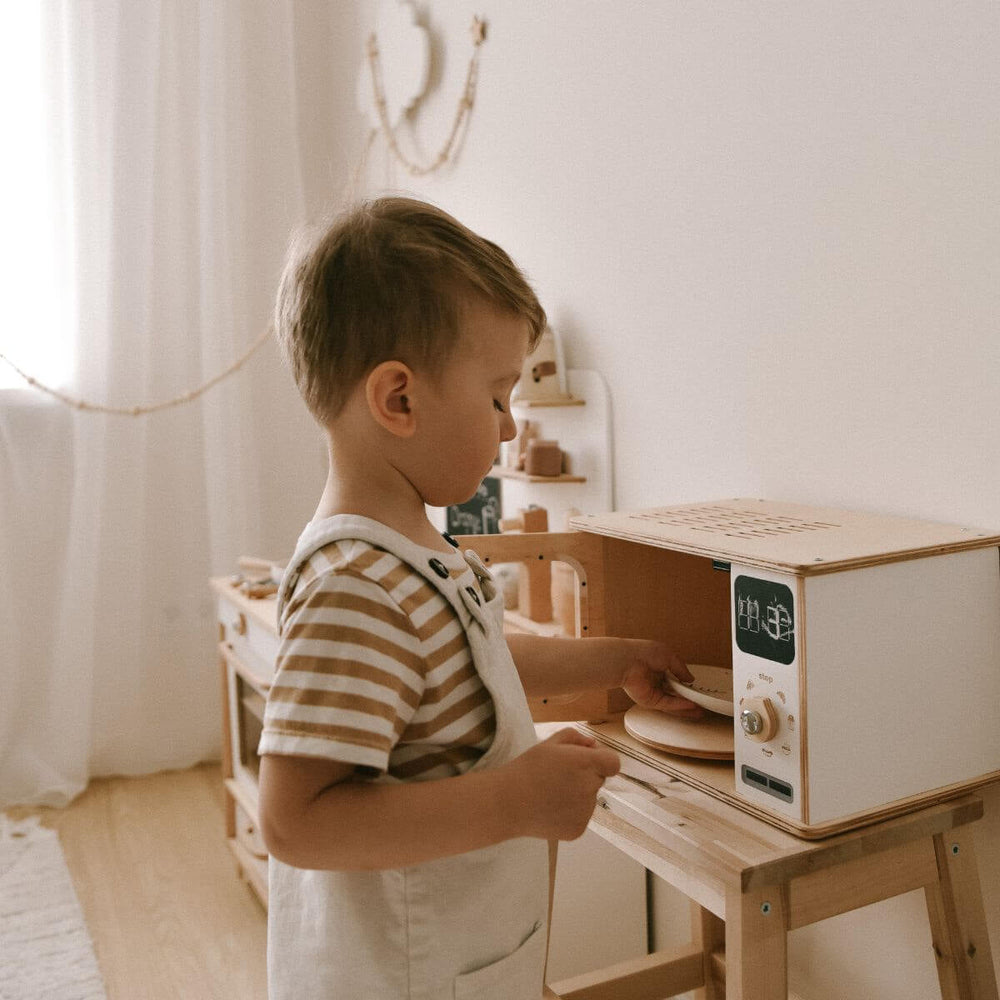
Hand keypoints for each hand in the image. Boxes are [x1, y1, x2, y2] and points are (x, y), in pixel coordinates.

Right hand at [502, 728, 619, 840]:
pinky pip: (580, 817)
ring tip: (551, 794)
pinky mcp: (578, 829)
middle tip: (559, 776)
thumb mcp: (549, 743)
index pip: (613, 763)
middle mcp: (590, 788)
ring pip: (589, 799)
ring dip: (578, 795)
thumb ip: (575, 738)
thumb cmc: (527, 768)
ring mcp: (586, 812)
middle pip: (599, 780)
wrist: (508, 803)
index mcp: (586, 764)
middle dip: (585, 776)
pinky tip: (550, 809)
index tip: (586, 761)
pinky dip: (570, 813)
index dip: (602, 760)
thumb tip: (592, 745)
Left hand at [620, 640, 703, 718]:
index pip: (676, 679)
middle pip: (675, 693)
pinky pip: (668, 704)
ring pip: (673, 702)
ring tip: (700, 710)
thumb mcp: (669, 656)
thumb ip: (681, 668)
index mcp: (659, 668)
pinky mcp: (650, 701)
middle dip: (689, 699)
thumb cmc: (644, 653)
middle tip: (702, 704)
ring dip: (686, 706)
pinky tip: (691, 706)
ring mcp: (653, 692)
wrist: (627, 661)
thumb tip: (690, 679)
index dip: (687, 685)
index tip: (697, 690)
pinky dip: (680, 705)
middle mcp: (656, 681)